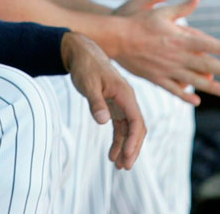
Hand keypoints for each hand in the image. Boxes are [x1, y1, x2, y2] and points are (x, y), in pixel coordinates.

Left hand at [62, 32, 146, 168]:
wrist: (82, 53)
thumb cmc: (85, 66)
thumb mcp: (88, 84)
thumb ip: (95, 102)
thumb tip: (103, 122)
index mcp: (125, 94)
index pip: (136, 121)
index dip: (133, 140)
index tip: (126, 156)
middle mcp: (127, 99)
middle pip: (137, 128)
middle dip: (133, 148)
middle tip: (124, 167)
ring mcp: (121, 103)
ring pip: (129, 130)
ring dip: (125, 147)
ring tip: (118, 166)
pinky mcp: (113, 106)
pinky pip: (120, 127)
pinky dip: (118, 140)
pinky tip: (112, 154)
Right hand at [111, 0, 219, 103]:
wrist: (115, 38)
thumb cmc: (137, 20)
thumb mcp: (159, 9)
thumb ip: (179, 6)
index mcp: (177, 37)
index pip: (205, 43)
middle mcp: (175, 55)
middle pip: (204, 64)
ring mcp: (166, 68)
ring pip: (192, 80)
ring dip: (210, 86)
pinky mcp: (156, 77)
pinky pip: (173, 89)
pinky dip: (185, 95)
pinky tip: (195, 101)